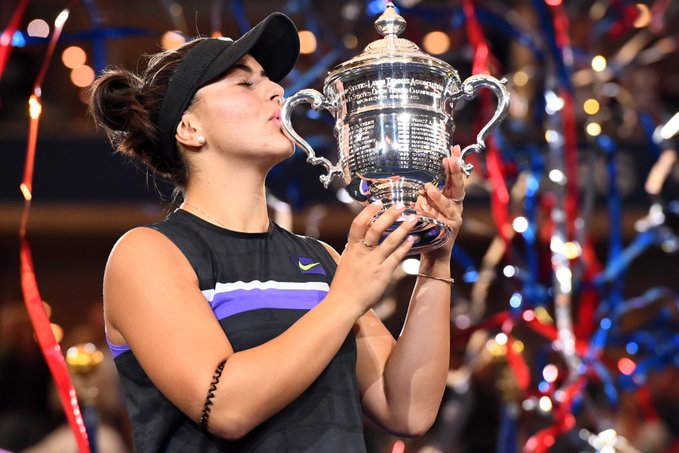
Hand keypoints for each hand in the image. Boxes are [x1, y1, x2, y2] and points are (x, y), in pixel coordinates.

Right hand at [330, 201, 416, 314]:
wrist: (343, 304)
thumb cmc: (343, 285)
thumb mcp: (344, 262)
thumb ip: (352, 250)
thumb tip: (354, 240)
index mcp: (351, 248)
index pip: (358, 224)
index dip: (368, 211)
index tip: (378, 202)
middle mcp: (362, 252)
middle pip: (376, 228)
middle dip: (389, 215)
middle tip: (401, 205)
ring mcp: (373, 263)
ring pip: (390, 240)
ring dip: (403, 228)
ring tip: (413, 218)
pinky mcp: (383, 273)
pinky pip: (396, 257)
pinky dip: (405, 247)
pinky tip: (413, 239)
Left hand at [416, 145, 464, 259]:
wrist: (433, 253)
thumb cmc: (427, 227)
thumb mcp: (425, 205)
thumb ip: (424, 193)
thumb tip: (415, 178)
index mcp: (451, 197)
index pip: (455, 176)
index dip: (456, 163)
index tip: (455, 149)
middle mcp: (456, 206)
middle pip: (458, 187)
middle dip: (455, 173)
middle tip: (450, 160)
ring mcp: (455, 218)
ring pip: (448, 205)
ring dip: (438, 197)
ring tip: (428, 189)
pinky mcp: (450, 230)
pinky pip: (441, 220)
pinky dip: (431, 214)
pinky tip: (422, 208)